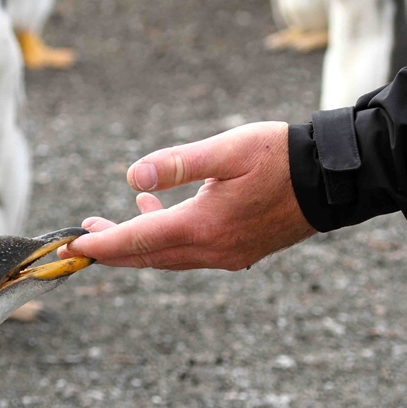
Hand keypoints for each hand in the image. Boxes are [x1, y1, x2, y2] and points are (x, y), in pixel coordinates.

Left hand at [59, 122, 316, 269]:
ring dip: (136, 244)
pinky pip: (189, 253)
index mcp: (203, 226)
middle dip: (111, 248)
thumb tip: (131, 176)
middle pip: (147, 257)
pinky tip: (158, 212)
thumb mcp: (227, 150)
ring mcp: (226, 256)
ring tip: (109, 225)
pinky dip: (164, 240)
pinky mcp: (238, 253)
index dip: (102, 244)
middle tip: (81, 237)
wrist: (333, 180)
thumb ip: (177, 164)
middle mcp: (212, 250)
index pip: (138, 240)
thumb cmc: (281, 157)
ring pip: (167, 257)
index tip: (72, 244)